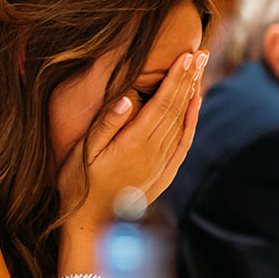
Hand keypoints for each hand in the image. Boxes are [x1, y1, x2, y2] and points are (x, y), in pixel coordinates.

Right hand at [57, 50, 207, 234]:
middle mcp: (153, 153)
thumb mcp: (83, 152)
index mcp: (135, 144)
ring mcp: (160, 164)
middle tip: (199, 52)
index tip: (186, 55)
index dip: (175, 78)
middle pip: (176, 109)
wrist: (90, 225)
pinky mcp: (162, 174)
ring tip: (199, 69)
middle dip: (188, 78)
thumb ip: (106, 125)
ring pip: (182, 122)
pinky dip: (191, 121)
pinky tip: (194, 105)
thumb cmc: (78, 184)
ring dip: (191, 94)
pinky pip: (183, 143)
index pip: (162, 103)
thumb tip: (127, 98)